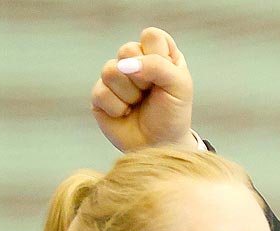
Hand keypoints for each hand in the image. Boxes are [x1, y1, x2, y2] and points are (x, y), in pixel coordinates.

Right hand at [90, 27, 193, 152]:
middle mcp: (136, 61)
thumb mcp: (179, 87)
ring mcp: (115, 77)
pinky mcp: (100, 95)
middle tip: (152, 94)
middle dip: (143, 78)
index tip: (167, 78)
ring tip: (138, 104)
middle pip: (127, 50)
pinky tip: (126, 114)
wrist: (160, 146)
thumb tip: (123, 65)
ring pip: (111, 70)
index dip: (157, 56)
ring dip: (130, 94)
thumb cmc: (173, 115)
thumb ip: (158, 66)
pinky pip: (101, 92)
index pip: (151, 35)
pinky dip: (118, 108)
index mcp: (159, 54)